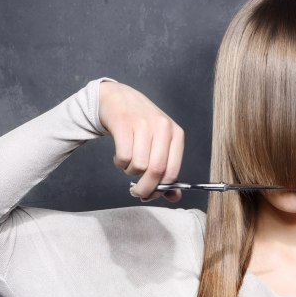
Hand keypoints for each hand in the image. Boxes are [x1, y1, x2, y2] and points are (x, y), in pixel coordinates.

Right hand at [98, 80, 183, 202]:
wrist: (119, 98)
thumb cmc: (141, 127)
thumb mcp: (160, 145)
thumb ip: (167, 171)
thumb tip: (174, 197)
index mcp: (176, 134)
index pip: (172, 172)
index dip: (161, 190)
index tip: (151, 195)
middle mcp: (163, 127)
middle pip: (156, 171)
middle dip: (145, 189)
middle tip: (137, 192)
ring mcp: (143, 123)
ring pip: (139, 165)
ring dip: (130, 172)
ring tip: (129, 163)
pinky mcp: (124, 123)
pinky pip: (124, 157)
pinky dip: (120, 163)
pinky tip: (120, 155)